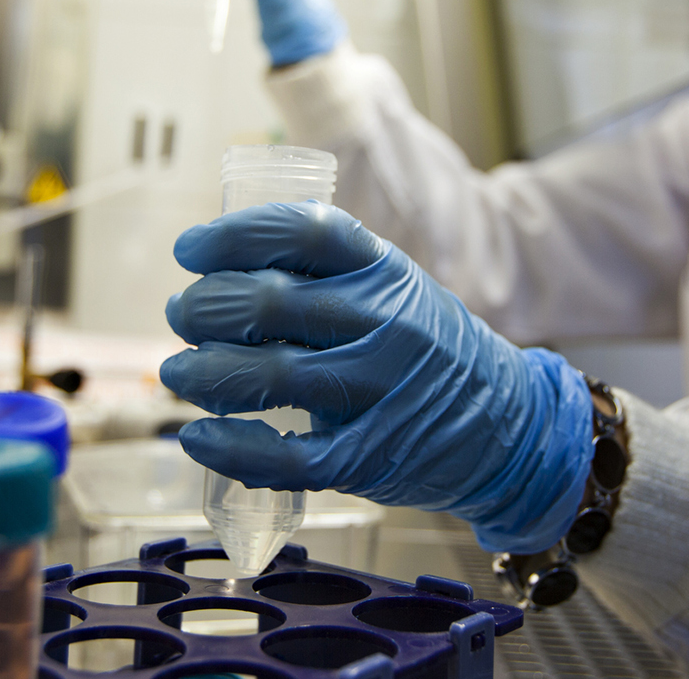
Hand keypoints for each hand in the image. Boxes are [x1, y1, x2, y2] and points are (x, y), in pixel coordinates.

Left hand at [162, 202, 592, 551]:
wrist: (509, 427)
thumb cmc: (431, 352)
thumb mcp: (395, 291)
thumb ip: (327, 276)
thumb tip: (221, 269)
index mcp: (386, 271)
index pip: (305, 231)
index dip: (235, 235)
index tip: (191, 251)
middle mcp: (384, 324)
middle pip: (270, 302)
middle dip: (204, 307)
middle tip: (181, 316)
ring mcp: (378, 392)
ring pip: (268, 376)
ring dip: (203, 373)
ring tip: (179, 373)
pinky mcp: (369, 457)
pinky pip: (286, 456)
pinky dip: (232, 448)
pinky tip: (200, 438)